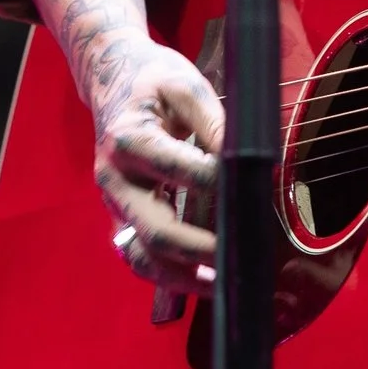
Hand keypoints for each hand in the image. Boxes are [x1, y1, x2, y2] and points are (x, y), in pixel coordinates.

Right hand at [26, 0, 224, 294]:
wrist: (111, 82)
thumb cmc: (153, 82)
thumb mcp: (185, 85)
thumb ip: (215, 121)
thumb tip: (249, 160)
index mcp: (129, 140)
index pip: (179, 170)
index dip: (218, 182)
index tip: (256, 188)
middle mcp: (115, 180)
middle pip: (156, 229)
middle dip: (203, 249)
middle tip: (245, 255)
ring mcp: (115, 206)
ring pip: (143, 257)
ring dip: (185, 279)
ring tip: (227, 285)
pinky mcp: (122, 220)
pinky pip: (142, 259)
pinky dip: (172, 278)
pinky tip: (208, 282)